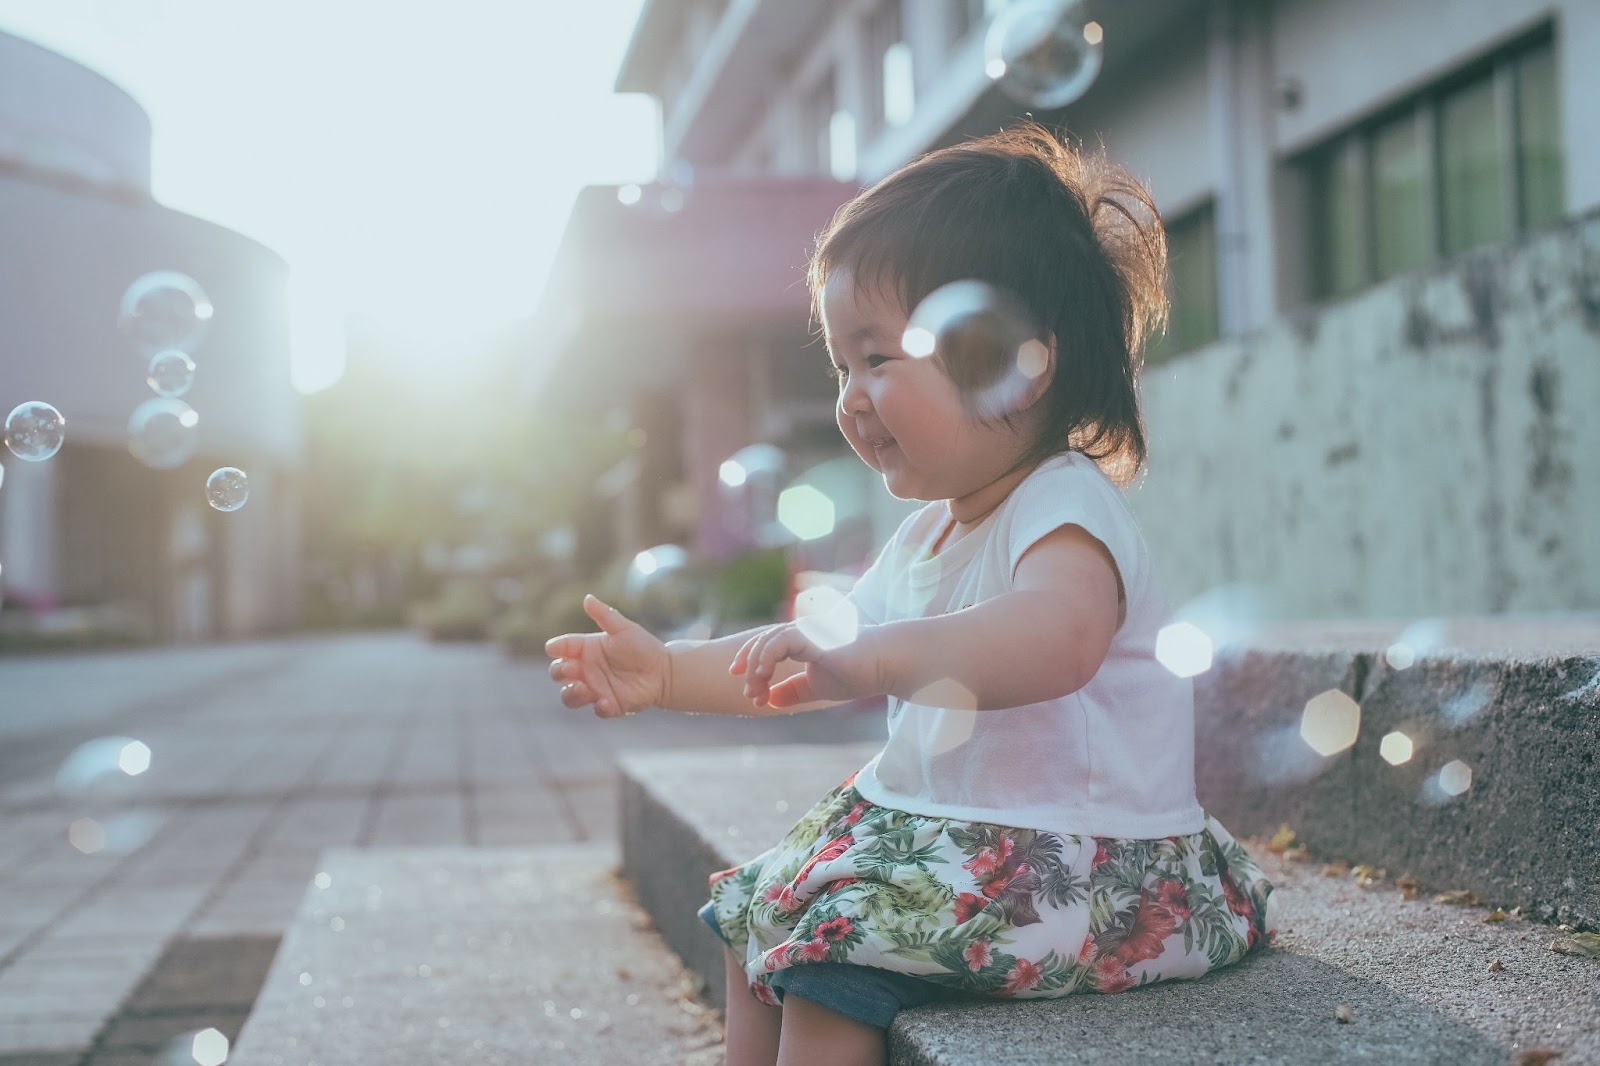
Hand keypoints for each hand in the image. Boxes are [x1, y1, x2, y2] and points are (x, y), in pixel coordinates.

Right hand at [545, 595, 667, 718]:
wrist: (665, 671)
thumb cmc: (642, 646)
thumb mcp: (623, 628)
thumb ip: (605, 615)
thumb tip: (587, 598)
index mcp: (586, 649)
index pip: (562, 648)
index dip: (556, 647)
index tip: (554, 648)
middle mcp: (586, 670)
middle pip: (559, 673)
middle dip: (559, 671)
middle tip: (571, 669)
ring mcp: (595, 689)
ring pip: (570, 696)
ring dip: (572, 693)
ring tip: (584, 688)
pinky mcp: (610, 705)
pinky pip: (598, 710)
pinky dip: (600, 707)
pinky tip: (606, 701)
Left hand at [729, 621, 884, 709]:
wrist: (887, 664)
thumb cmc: (859, 672)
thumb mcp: (818, 687)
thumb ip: (795, 691)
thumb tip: (770, 700)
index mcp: (801, 640)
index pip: (767, 645)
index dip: (751, 664)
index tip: (750, 693)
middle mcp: (801, 631)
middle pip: (762, 641)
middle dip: (748, 668)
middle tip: (749, 694)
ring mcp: (807, 630)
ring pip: (767, 640)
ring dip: (755, 667)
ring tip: (755, 690)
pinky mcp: (814, 635)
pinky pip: (782, 641)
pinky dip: (767, 656)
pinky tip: (763, 675)